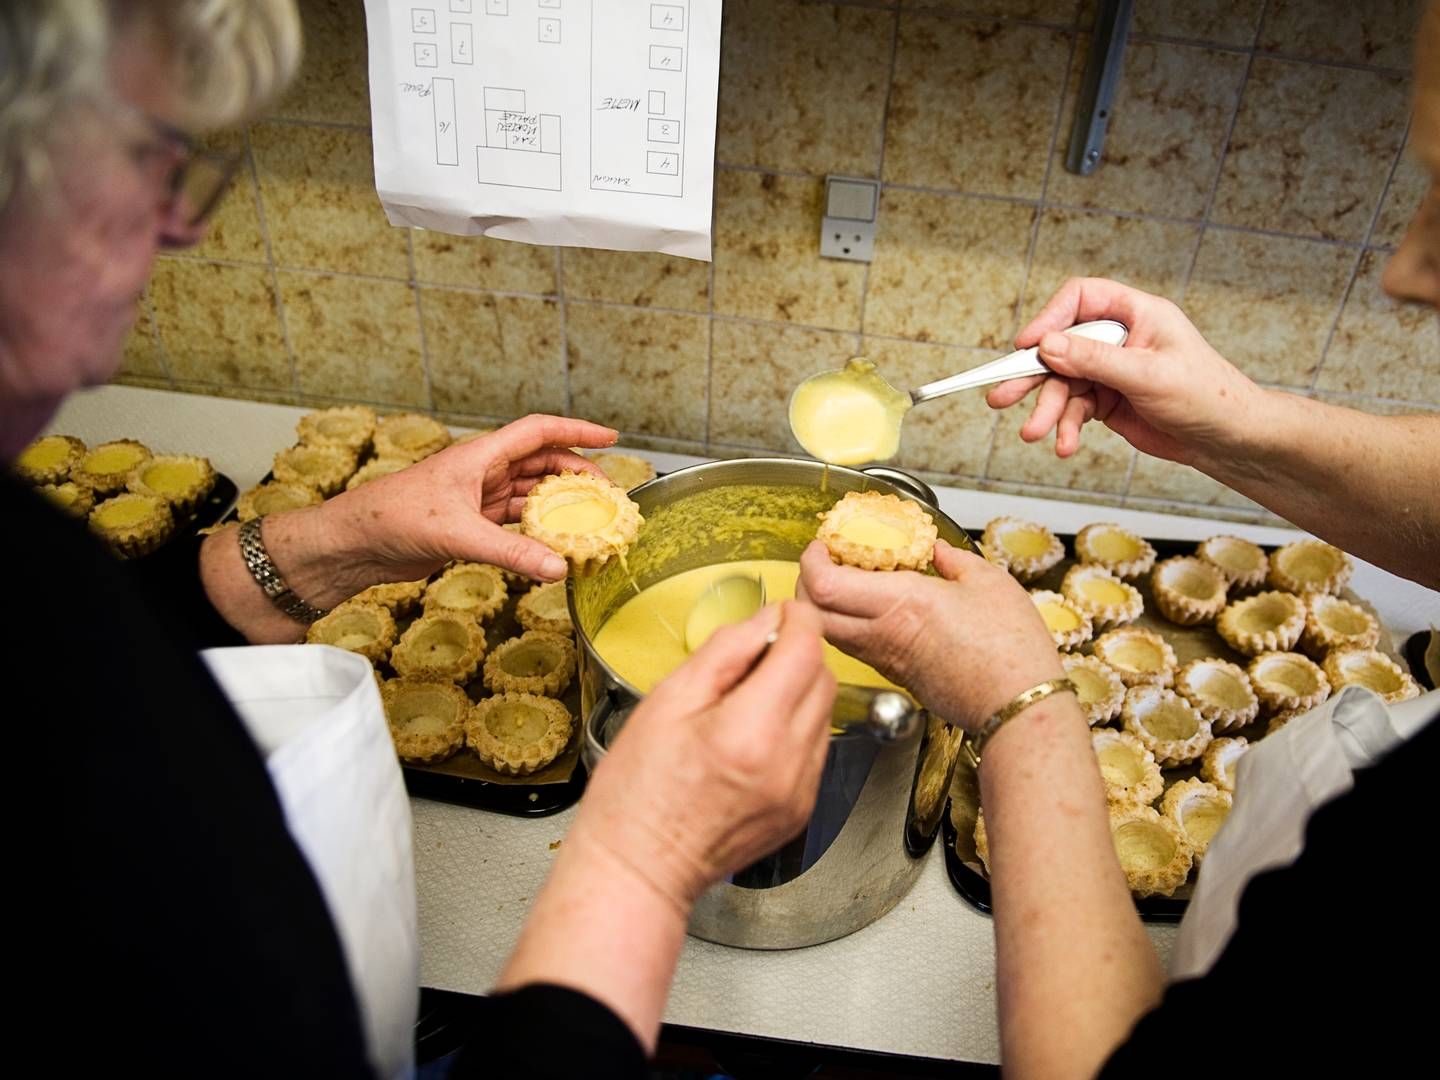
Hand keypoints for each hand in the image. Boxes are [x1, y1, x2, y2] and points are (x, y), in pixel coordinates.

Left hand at [302, 414, 616, 602]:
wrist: (355, 542)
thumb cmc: (394, 518)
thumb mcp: (458, 534)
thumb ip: (511, 554)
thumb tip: (558, 569)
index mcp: (480, 456)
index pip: (539, 432)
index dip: (577, 432)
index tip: (611, 438)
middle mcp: (482, 472)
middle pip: (541, 463)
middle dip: (576, 474)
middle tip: (608, 495)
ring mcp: (477, 498)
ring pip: (530, 494)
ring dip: (559, 504)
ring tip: (590, 520)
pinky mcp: (470, 524)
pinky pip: (515, 522)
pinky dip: (537, 532)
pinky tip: (554, 545)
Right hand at [569, 601, 835, 911]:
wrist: (640, 868)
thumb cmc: (637, 792)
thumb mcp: (668, 701)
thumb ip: (725, 651)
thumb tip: (764, 619)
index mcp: (751, 731)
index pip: (805, 651)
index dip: (797, 618)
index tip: (781, 610)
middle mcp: (788, 763)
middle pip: (824, 678)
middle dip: (798, 653)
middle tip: (755, 653)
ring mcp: (800, 791)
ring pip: (825, 712)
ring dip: (798, 690)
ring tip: (746, 700)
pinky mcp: (802, 810)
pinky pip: (815, 748)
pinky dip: (795, 728)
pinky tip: (752, 735)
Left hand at [797, 540, 1061, 732]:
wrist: (1018, 705)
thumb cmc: (1010, 647)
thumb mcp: (988, 582)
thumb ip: (954, 560)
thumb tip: (937, 550)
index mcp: (899, 603)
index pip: (824, 585)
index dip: (810, 562)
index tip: (822, 546)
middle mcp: (881, 635)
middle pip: (813, 614)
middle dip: (806, 585)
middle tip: (824, 564)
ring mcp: (886, 661)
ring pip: (831, 634)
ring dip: (826, 608)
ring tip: (849, 584)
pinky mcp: (897, 678)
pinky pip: (857, 649)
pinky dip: (850, 627)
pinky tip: (875, 612)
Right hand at [985, 278, 1265, 466]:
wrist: (1227, 439)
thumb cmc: (1206, 396)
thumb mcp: (1148, 375)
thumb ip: (1095, 360)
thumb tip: (1047, 346)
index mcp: (1137, 314)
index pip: (1081, 299)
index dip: (1050, 318)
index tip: (1028, 345)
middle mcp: (1120, 339)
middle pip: (1062, 347)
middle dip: (1033, 375)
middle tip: (1001, 396)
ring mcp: (1111, 371)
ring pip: (1064, 385)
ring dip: (1048, 410)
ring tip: (1034, 433)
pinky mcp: (1108, 401)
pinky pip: (1075, 410)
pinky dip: (1066, 428)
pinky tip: (1064, 445)